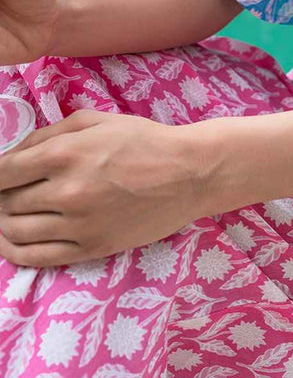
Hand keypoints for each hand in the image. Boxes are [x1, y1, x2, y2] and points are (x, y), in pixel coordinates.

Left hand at [0, 110, 210, 266]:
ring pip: (15, 232)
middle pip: (5, 203)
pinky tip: (11, 241)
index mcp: (63, 154)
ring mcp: (78, 224)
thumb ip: (47, 133)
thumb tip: (13, 154)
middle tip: (8, 193)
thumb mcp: (94, 120)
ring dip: (3, 224)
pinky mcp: (91, 247)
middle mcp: (66, 191)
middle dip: (0, 198)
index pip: (1, 173)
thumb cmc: (142, 140)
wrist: (188, 173)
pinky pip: (37, 258)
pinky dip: (14, 251)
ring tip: (9, 215)